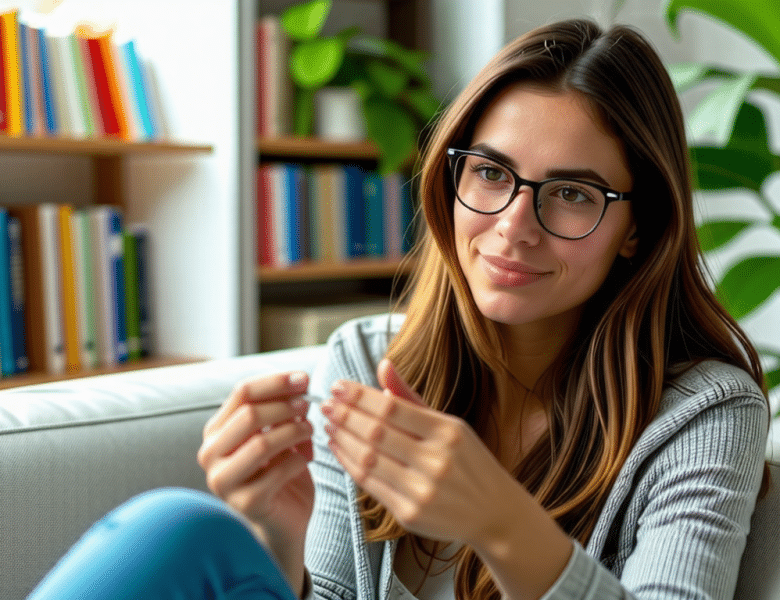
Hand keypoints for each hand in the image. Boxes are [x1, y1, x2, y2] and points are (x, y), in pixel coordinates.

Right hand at [197, 371, 313, 590]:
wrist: (286, 517)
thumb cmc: (282, 469)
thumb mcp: (280, 431)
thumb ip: (283, 408)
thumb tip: (300, 381)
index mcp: (216, 430)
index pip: (241, 392)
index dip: (276, 381)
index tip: (304, 379)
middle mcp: (210, 454)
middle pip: (249, 415)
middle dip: (285, 406)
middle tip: (309, 405)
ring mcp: (223, 481)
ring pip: (261, 443)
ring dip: (294, 431)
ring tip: (310, 430)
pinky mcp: (245, 503)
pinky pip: (278, 471)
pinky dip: (299, 460)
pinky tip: (306, 459)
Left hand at [320, 359, 518, 547]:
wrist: (494, 512)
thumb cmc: (467, 461)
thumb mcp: (448, 424)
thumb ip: (411, 397)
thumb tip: (383, 364)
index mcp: (448, 432)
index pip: (392, 408)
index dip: (359, 396)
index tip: (337, 386)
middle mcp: (437, 461)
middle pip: (376, 433)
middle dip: (344, 415)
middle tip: (325, 404)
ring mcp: (423, 490)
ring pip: (368, 459)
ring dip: (342, 439)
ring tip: (329, 424)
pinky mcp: (410, 515)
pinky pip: (369, 485)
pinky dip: (349, 464)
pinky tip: (339, 448)